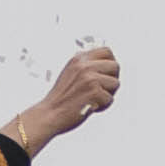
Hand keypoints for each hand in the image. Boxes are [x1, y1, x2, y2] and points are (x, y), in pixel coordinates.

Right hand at [3, 45, 120, 156]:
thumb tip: (107, 64)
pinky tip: (91, 107)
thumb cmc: (60, 98)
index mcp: (79, 59)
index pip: (107, 51)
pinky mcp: (94, 92)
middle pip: (115, 66)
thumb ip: (86, 66)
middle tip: (103, 90)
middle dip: (112, 79)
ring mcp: (89, 78)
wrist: (49, 114)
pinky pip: (110, 99)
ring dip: (108, 94)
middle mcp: (85, 66)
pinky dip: (103, 106)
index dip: (111, 63)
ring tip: (94, 100)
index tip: (108, 74)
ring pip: (115, 83)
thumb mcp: (70, 73)